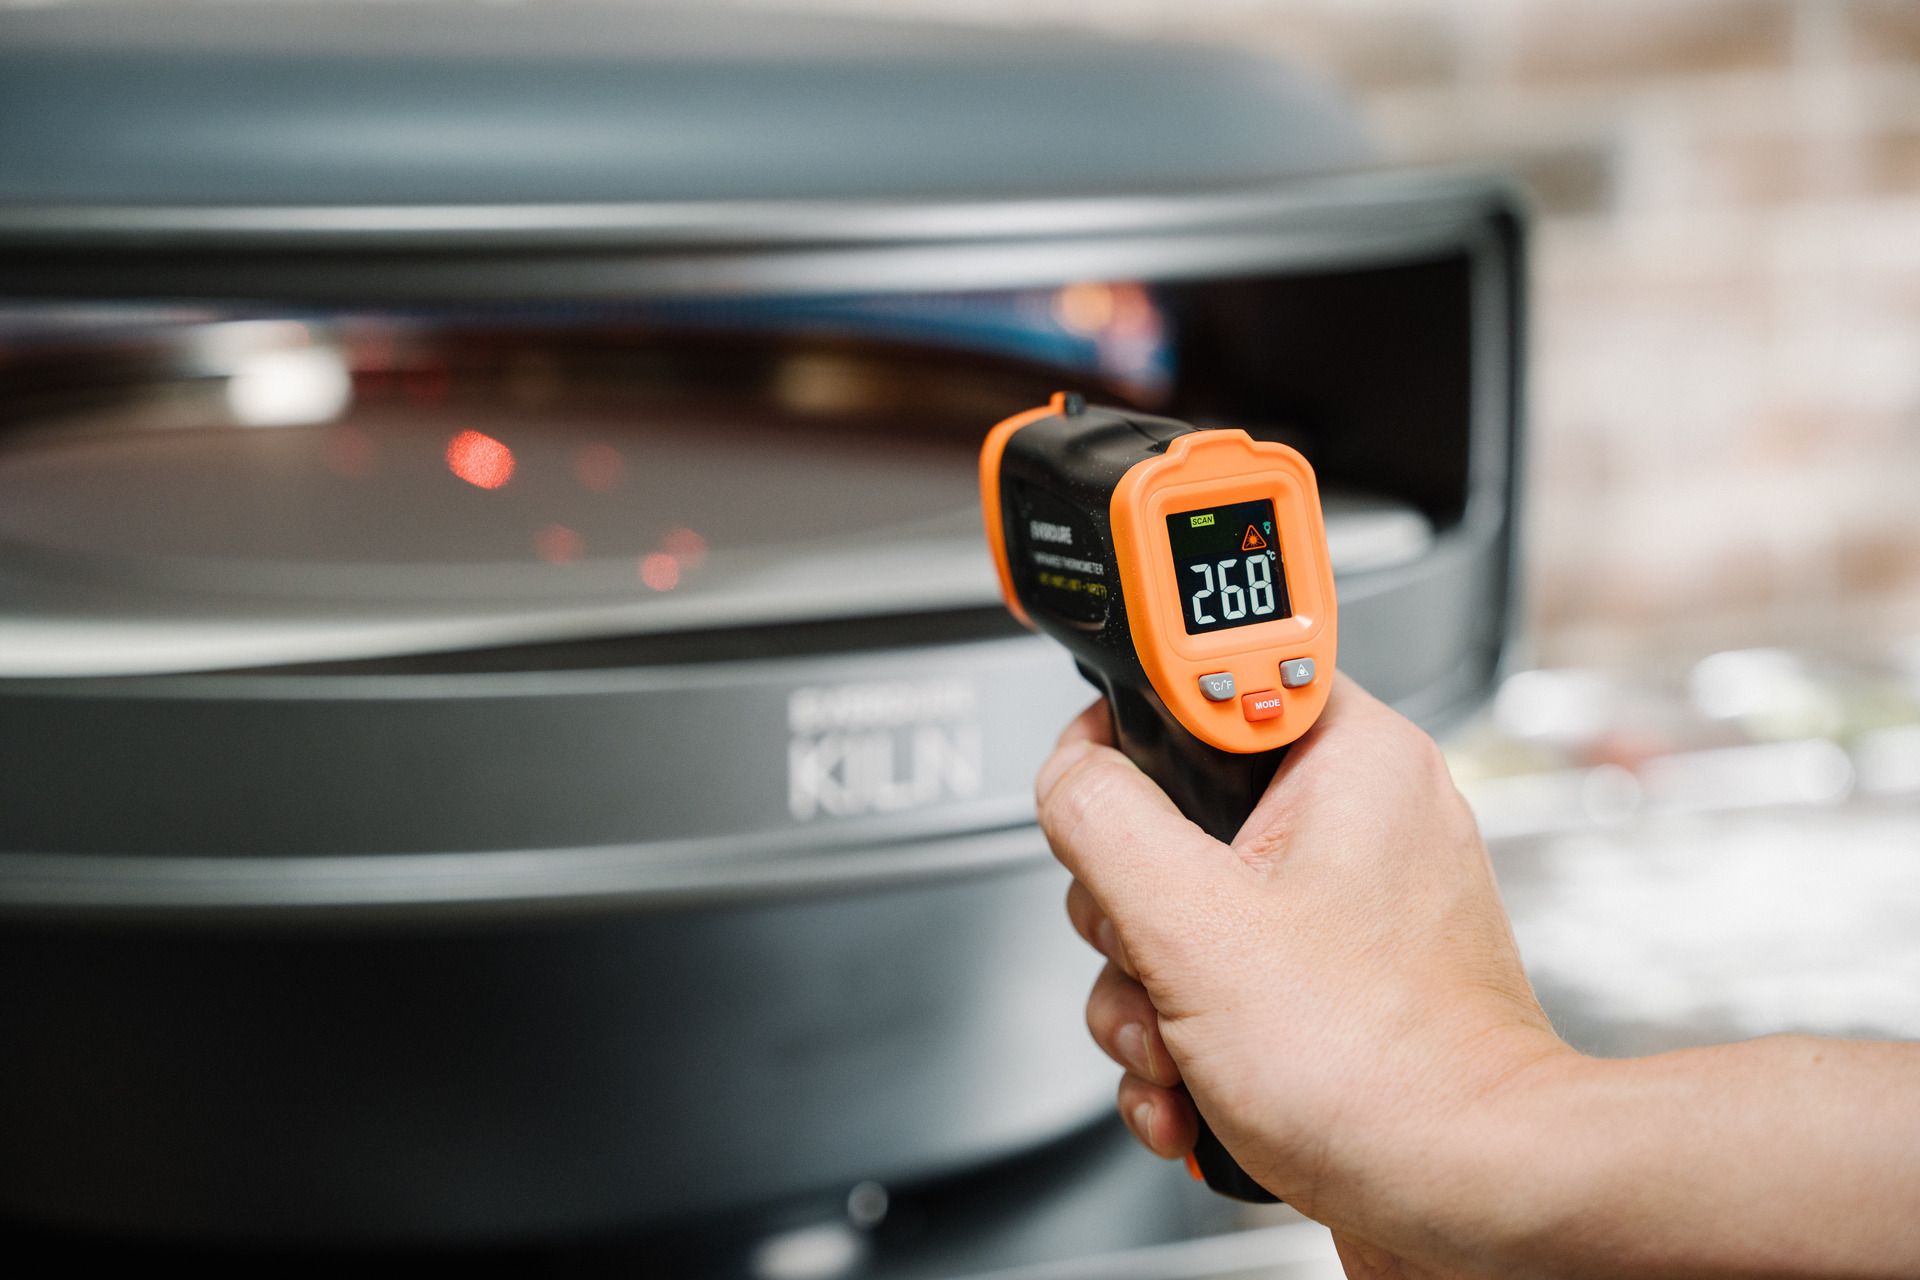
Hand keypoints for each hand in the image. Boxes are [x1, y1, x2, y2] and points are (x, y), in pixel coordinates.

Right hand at [1035, 674, 1569, 1272]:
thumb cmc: (1387, 1073)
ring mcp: (1345, 912)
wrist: (1472, 1205)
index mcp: (1347, 760)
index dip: (1137, 732)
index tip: (1103, 776)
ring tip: (1182, 1053)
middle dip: (1131, 919)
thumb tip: (1068, 772)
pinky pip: (1216, 982)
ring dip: (1148, 1000)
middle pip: (1171, 816)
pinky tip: (1196, 1094)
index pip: (1212, 678)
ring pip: (1179, 914)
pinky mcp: (1331, 988)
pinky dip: (1187, 1041)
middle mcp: (1357, 821)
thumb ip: (1104, 820)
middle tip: (1160, 958)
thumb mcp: (1193, 923)